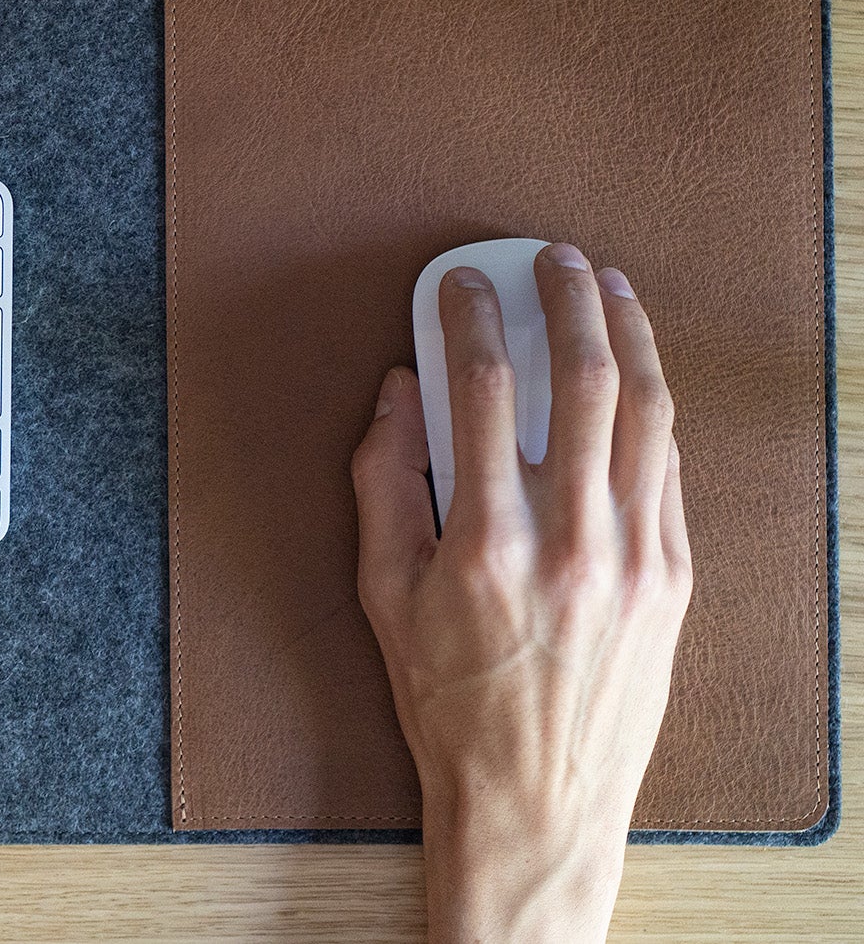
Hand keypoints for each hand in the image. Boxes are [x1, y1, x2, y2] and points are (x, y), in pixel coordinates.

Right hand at [351, 243, 691, 943]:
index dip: (469, 318)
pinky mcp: (673, 575)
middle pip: (583, 380)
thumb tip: (398, 392)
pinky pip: (667, 465)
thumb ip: (382, 482)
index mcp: (485, 543)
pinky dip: (651, 406)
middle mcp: (570, 541)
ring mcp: (635, 557)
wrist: (536, 798)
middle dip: (567, 300)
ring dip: (628, 335)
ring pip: (646, 412)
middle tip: (551, 257)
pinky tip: (634, 374)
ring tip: (608, 288)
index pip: (483, 391)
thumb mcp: (380, 595)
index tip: (459, 282)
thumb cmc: (447, 701)